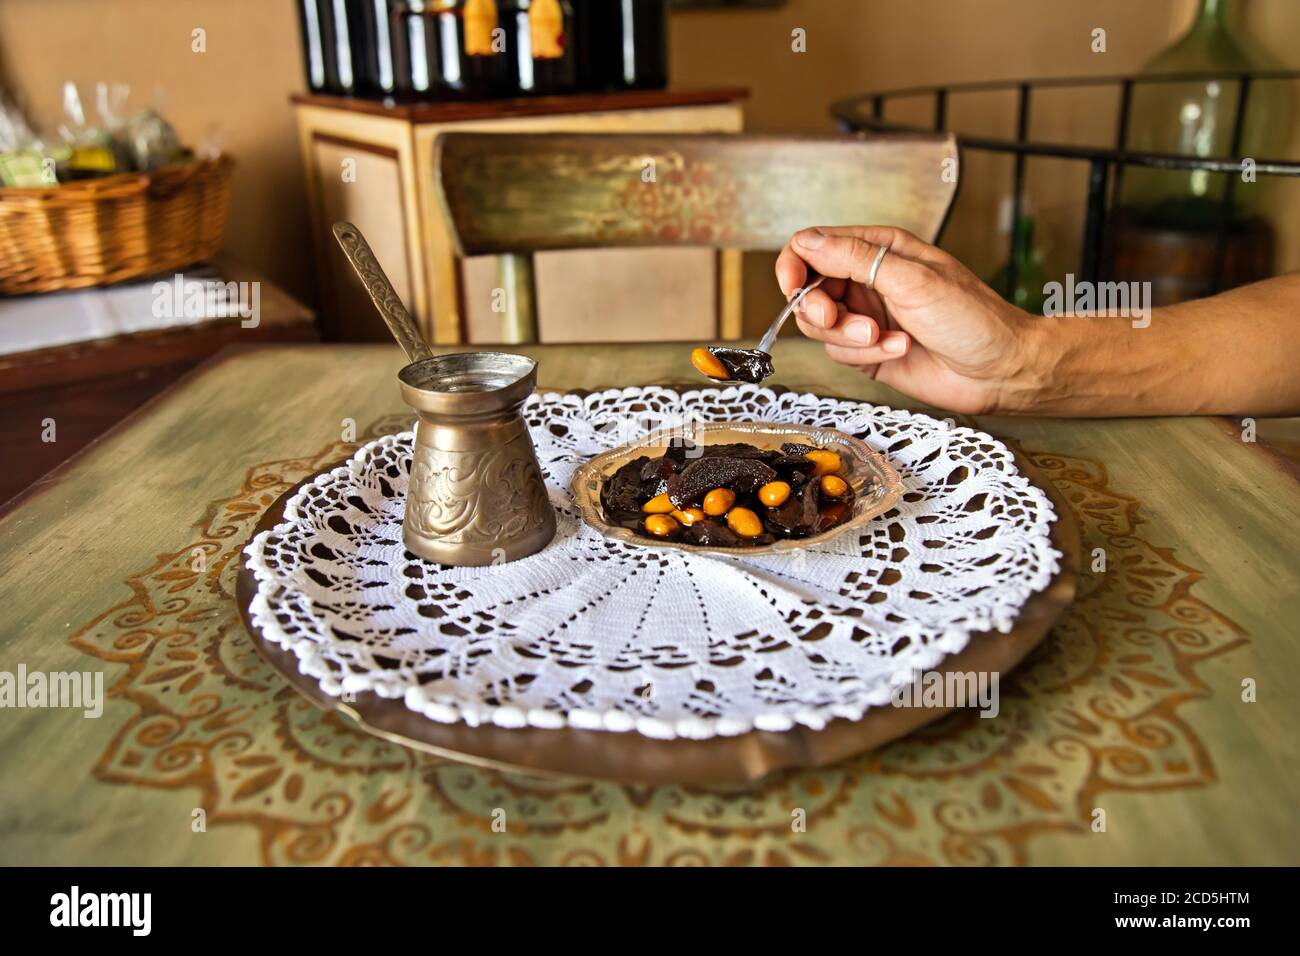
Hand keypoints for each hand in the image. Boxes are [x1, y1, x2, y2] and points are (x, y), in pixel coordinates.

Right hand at [775, 225, 1047, 414]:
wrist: (1000, 369)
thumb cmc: (973, 318)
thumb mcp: (912, 278)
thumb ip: (855, 258)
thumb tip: (809, 242)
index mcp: (878, 249)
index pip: (813, 246)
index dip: (795, 266)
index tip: (795, 287)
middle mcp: (867, 280)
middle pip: (808, 290)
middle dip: (819, 309)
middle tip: (836, 319)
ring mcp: (865, 316)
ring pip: (819, 326)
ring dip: (846, 336)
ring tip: (882, 336)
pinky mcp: (868, 351)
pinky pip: (838, 353)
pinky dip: (863, 354)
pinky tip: (899, 348)